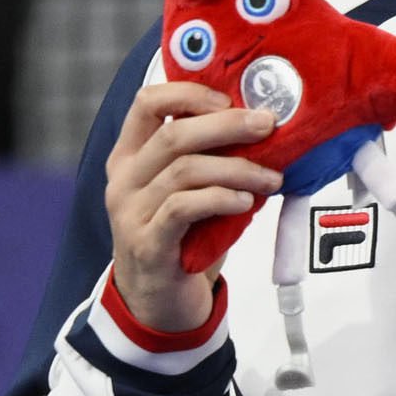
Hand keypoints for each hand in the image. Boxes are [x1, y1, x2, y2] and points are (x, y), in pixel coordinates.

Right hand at [103, 80, 280, 336]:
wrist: (160, 302)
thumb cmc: (183, 238)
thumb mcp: (191, 190)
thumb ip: (210, 160)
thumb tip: (264, 129)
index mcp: (131, 156)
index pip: (147, 103)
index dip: (190, 94)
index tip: (231, 99)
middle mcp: (125, 179)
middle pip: (174, 135)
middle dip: (227, 125)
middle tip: (268, 125)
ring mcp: (131, 212)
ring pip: (184, 170)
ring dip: (237, 168)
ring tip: (271, 178)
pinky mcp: (148, 244)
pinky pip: (183, 208)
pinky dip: (220, 199)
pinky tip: (246, 203)